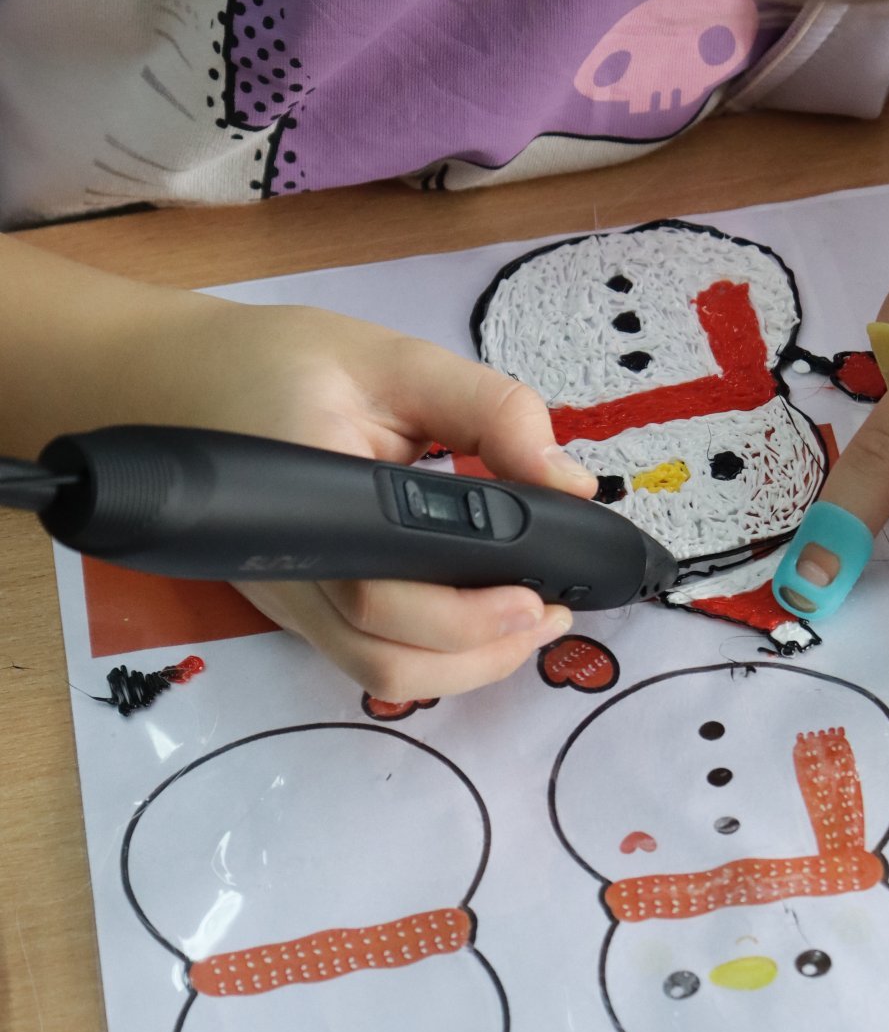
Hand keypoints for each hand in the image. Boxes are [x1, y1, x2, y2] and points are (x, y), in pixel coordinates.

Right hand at [150, 298, 594, 694]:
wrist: (177, 380)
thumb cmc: (280, 363)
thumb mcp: (395, 360)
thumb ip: (489, 410)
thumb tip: (569, 483)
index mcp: (308, 501)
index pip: (384, 589)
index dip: (469, 611)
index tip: (545, 594)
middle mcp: (291, 570)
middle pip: (383, 654)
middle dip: (482, 652)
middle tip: (554, 613)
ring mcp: (288, 600)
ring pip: (375, 671)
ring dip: (464, 664)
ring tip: (531, 621)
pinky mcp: (296, 607)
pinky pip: (366, 654)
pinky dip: (434, 653)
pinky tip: (483, 617)